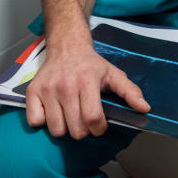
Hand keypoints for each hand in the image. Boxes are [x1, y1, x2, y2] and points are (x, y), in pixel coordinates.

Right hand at [25, 45, 149, 138]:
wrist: (67, 47)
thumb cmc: (91, 65)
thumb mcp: (113, 74)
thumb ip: (130, 92)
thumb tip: (145, 108)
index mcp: (87, 80)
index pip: (93, 118)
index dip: (99, 129)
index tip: (100, 125)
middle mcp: (65, 84)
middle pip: (75, 129)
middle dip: (84, 130)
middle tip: (84, 118)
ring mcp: (47, 89)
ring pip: (56, 129)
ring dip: (65, 127)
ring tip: (70, 114)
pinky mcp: (32, 92)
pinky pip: (35, 121)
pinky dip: (44, 121)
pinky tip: (53, 110)